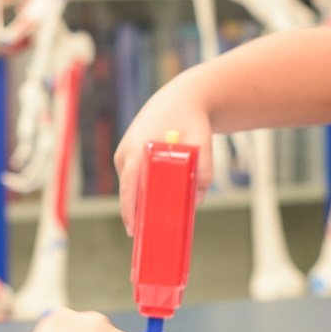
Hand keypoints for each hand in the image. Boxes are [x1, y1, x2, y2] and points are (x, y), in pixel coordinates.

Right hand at [114, 71, 214, 235]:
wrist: (182, 97)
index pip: (129, 189)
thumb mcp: (202, 142)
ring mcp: (125, 152)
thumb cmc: (191, 118)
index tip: (135, 232)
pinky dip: (144, 189)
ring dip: (142, 200)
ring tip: (155, 221)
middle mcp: (126, 152)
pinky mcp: (130, 153)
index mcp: (137, 150)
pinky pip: (134, 177)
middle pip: (129, 191)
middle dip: (138, 212)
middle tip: (151, 235)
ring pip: (132, 185)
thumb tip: (198, 200)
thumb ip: (205, 171)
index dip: (130, 212)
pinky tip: (156, 202)